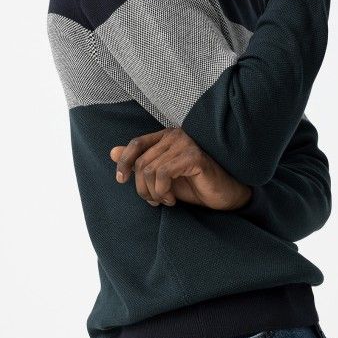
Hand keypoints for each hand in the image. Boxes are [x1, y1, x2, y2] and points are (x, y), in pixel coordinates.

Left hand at [109, 128, 251, 210]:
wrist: (225, 195)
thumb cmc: (195, 185)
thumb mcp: (162, 177)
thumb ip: (139, 164)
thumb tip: (112, 152)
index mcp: (166, 137)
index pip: (136, 143)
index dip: (124, 161)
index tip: (121, 180)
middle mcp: (175, 136)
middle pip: (141, 162)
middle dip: (142, 188)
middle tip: (154, 201)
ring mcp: (185, 144)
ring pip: (150, 169)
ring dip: (154, 193)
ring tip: (165, 200)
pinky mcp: (194, 156)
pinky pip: (164, 173)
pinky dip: (162, 190)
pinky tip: (172, 200)